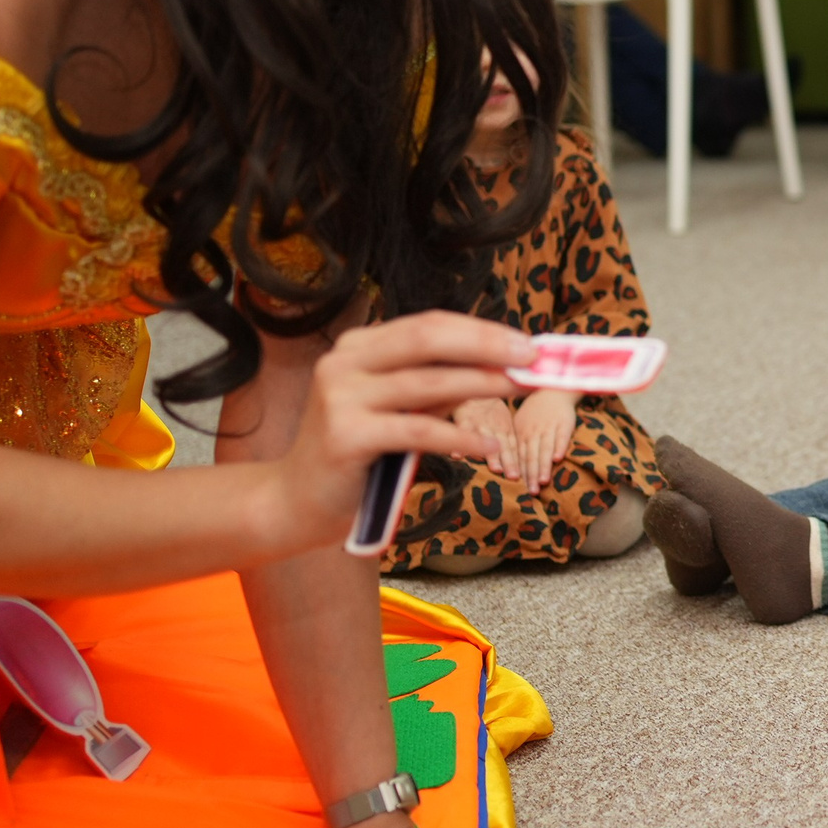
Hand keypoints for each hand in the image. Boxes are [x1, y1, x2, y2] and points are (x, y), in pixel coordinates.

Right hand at [258, 312, 533, 556]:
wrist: (296, 502)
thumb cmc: (356, 456)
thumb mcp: (399, 411)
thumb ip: (436, 389)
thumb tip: (499, 369)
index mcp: (358, 347)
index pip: (428, 324)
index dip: (481, 331)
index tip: (525, 343)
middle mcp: (344, 362)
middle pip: (427, 338)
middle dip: (486, 344)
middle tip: (531, 358)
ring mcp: (341, 397)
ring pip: (426, 382)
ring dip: (481, 384)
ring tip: (520, 389)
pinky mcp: (345, 436)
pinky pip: (416, 432)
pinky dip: (458, 438)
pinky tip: (489, 447)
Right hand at [454, 396, 517, 482]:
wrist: (474, 388)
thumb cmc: (491, 412)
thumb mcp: (504, 423)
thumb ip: (510, 442)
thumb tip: (525, 462)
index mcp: (505, 430)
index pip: (513, 448)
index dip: (518, 462)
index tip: (523, 476)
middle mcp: (494, 429)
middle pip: (503, 447)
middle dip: (509, 462)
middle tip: (514, 477)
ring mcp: (479, 424)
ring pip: (485, 440)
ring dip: (490, 455)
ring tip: (495, 468)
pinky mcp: (463, 420)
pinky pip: (460, 431)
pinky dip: (458, 442)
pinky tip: (456, 456)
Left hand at [510, 390, 576, 492]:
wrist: (553, 389)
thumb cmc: (536, 411)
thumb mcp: (521, 422)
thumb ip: (518, 442)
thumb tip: (509, 464)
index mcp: (522, 433)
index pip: (521, 456)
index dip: (521, 472)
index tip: (520, 489)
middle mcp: (534, 431)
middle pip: (532, 456)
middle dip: (531, 475)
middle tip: (532, 491)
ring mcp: (549, 427)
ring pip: (545, 449)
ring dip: (544, 466)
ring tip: (543, 481)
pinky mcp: (565, 423)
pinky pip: (562, 436)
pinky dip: (560, 447)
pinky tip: (558, 459)